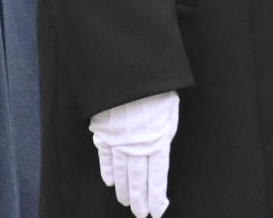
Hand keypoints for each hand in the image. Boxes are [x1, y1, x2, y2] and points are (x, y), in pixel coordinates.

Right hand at [88, 90, 177, 217]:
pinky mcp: (103, 132)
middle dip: (140, 200)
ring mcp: (117, 140)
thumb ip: (165, 131)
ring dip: (124, 190)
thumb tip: (159, 149)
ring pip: (120, 172)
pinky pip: (104, 157)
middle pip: (137, 179)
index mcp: (156, 139)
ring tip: (128, 203)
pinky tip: (110, 183)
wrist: (127, 70)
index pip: (157, 175)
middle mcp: (136, 144)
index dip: (156, 196)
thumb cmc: (154, 87)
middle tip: (142, 214)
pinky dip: (107, 171)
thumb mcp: (169, 109)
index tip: (157, 210)